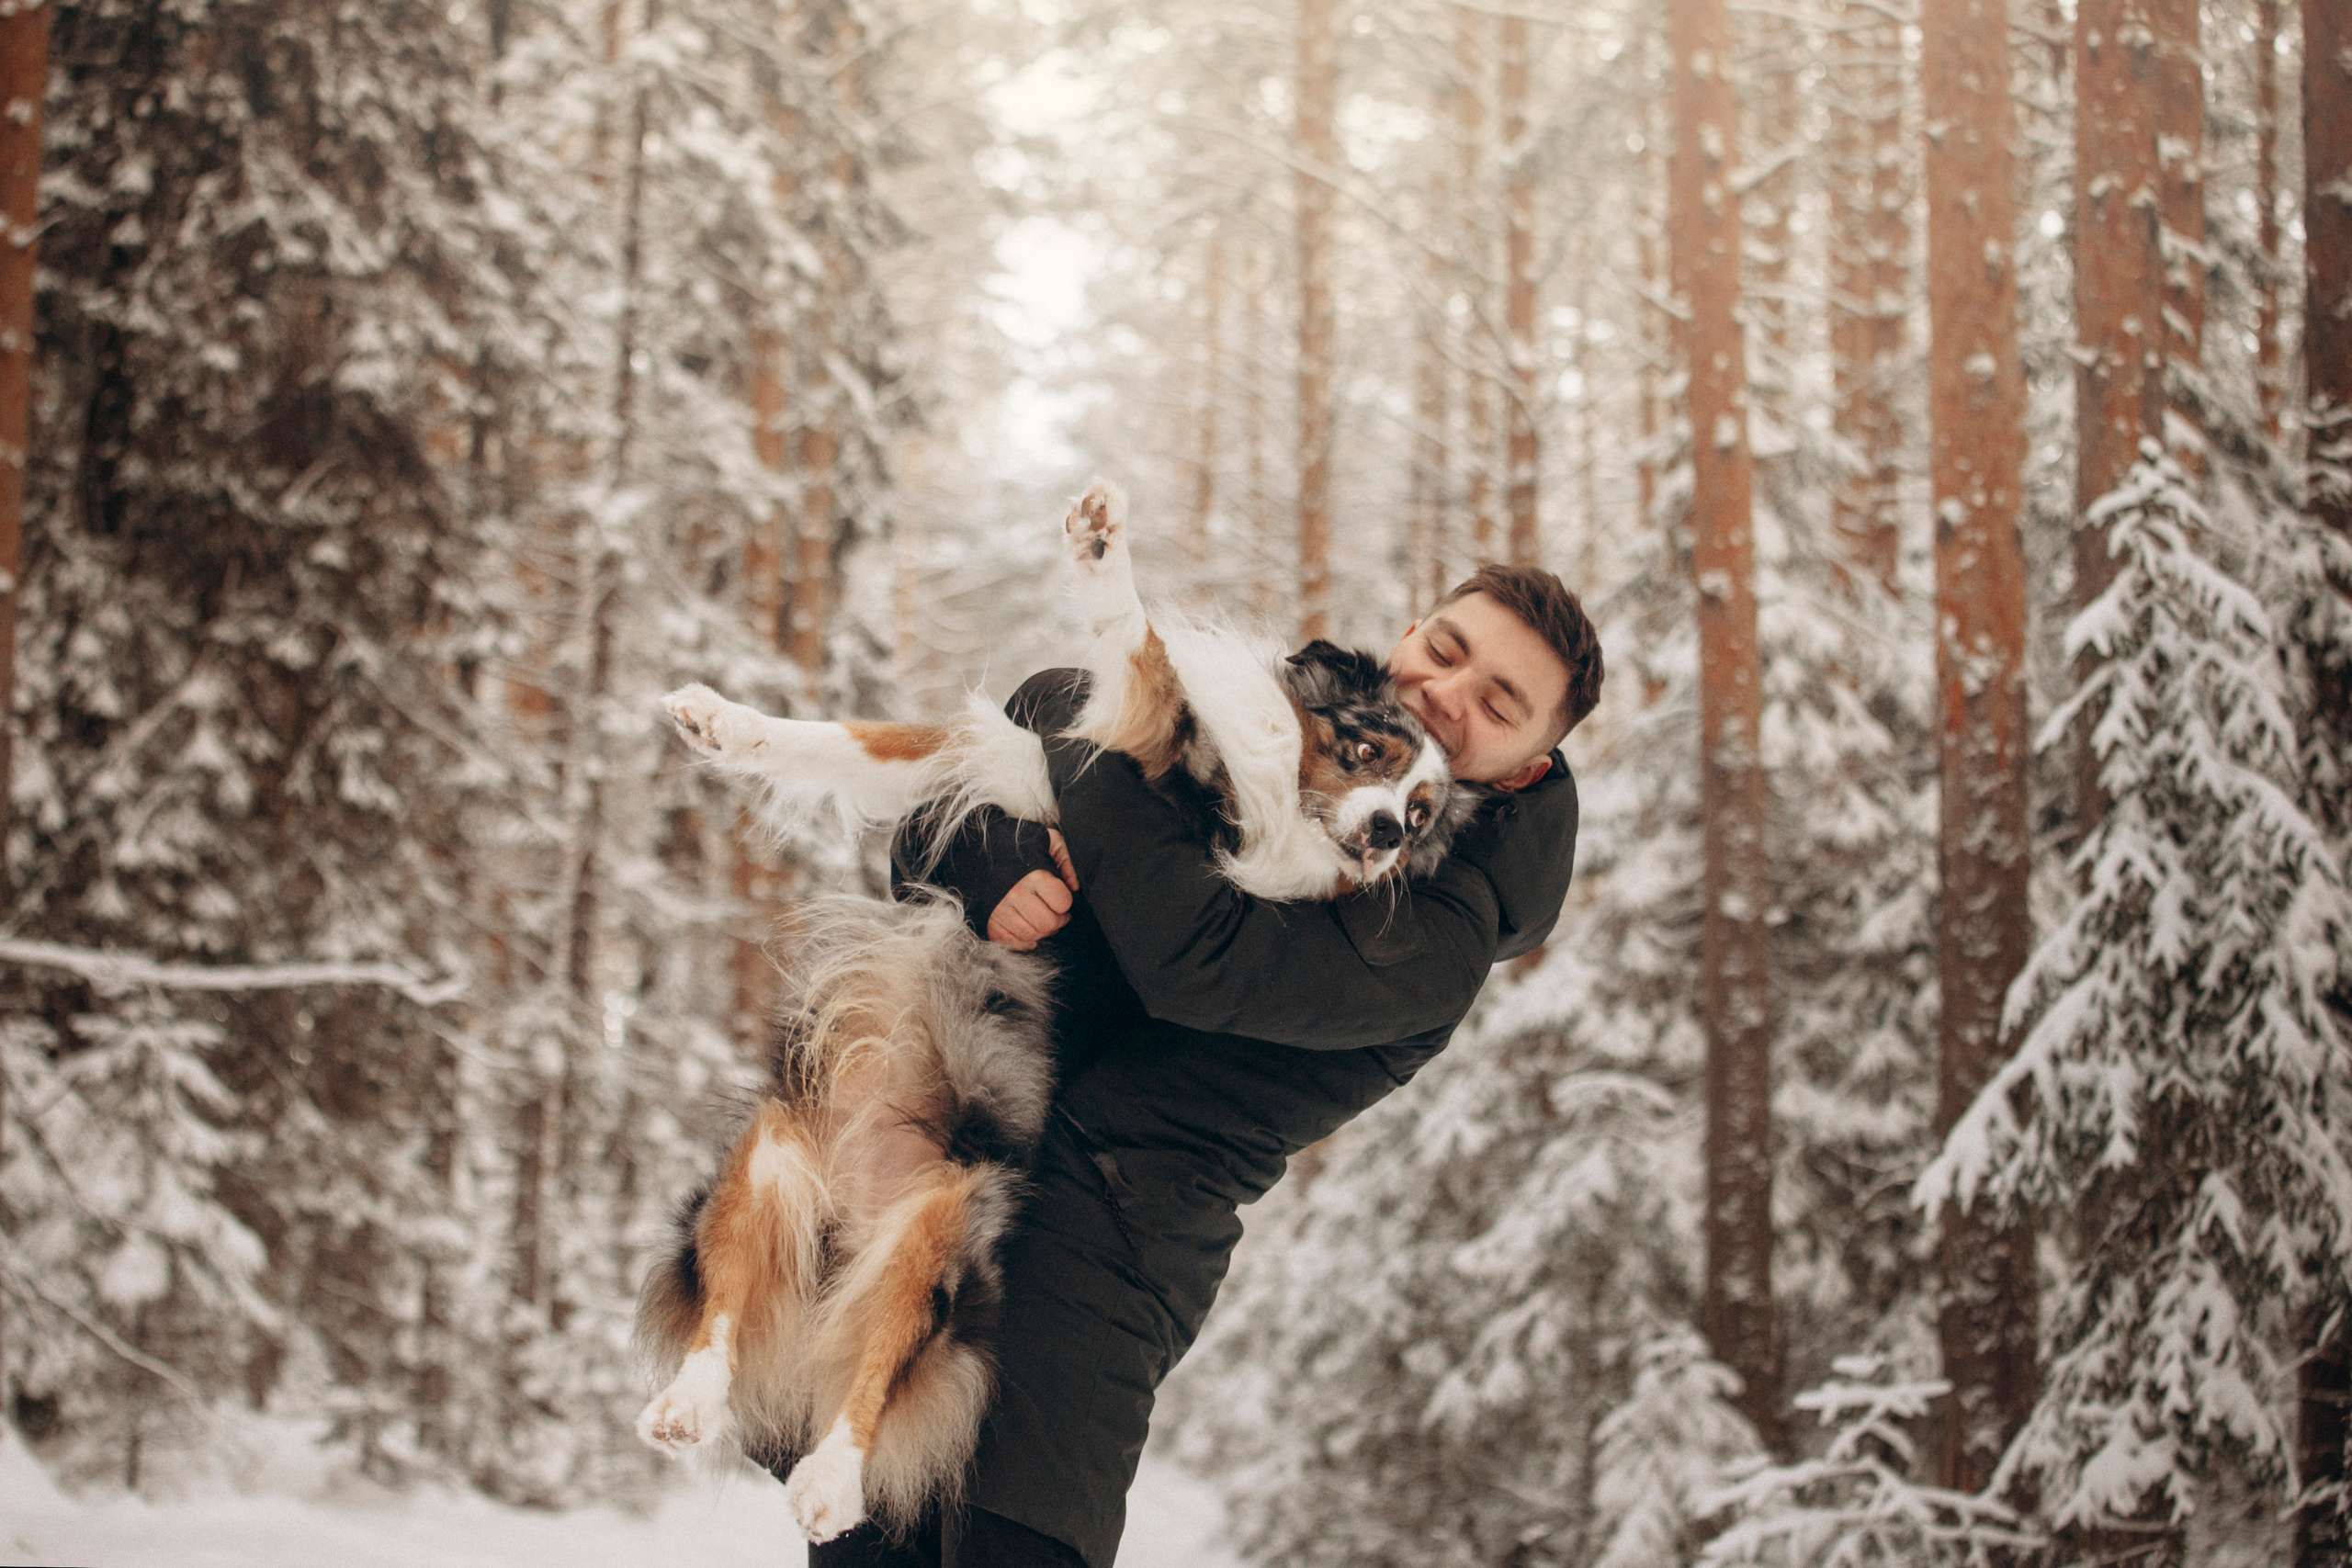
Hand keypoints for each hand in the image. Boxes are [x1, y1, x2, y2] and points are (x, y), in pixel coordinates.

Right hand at [987, 830, 1079, 950]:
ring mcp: (1000, 910)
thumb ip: (1064, 860)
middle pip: (1048, 923)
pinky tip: (1029, 936)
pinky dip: (1022, 943)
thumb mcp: (1044, 838)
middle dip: (1058, 922)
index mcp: (1033, 875)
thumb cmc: (1010, 842)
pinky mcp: (987, 920)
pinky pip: (1009, 942)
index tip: (1063, 901)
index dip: (1067, 903)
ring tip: (1041, 922)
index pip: (1062, 902)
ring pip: (1031, 935)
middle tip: (1057, 916)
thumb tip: (1074, 886)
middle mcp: (1016, 894)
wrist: (970, 846)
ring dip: (1041, 932)